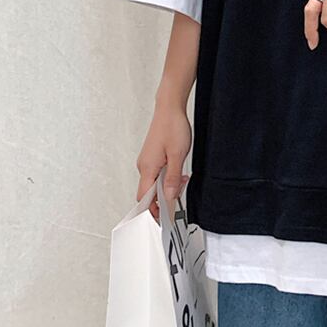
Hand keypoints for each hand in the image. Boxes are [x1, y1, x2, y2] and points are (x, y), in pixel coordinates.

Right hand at [136, 101, 191, 220]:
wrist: (169, 109)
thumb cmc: (173, 127)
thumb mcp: (178, 155)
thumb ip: (172, 178)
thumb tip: (168, 197)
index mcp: (147, 168)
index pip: (144, 199)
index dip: (152, 210)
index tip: (163, 217)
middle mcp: (144, 166)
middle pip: (149, 193)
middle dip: (164, 197)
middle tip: (180, 190)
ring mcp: (147, 161)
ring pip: (154, 183)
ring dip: (168, 186)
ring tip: (182, 178)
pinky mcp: (152, 157)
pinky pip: (157, 174)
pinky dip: (167, 177)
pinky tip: (178, 171)